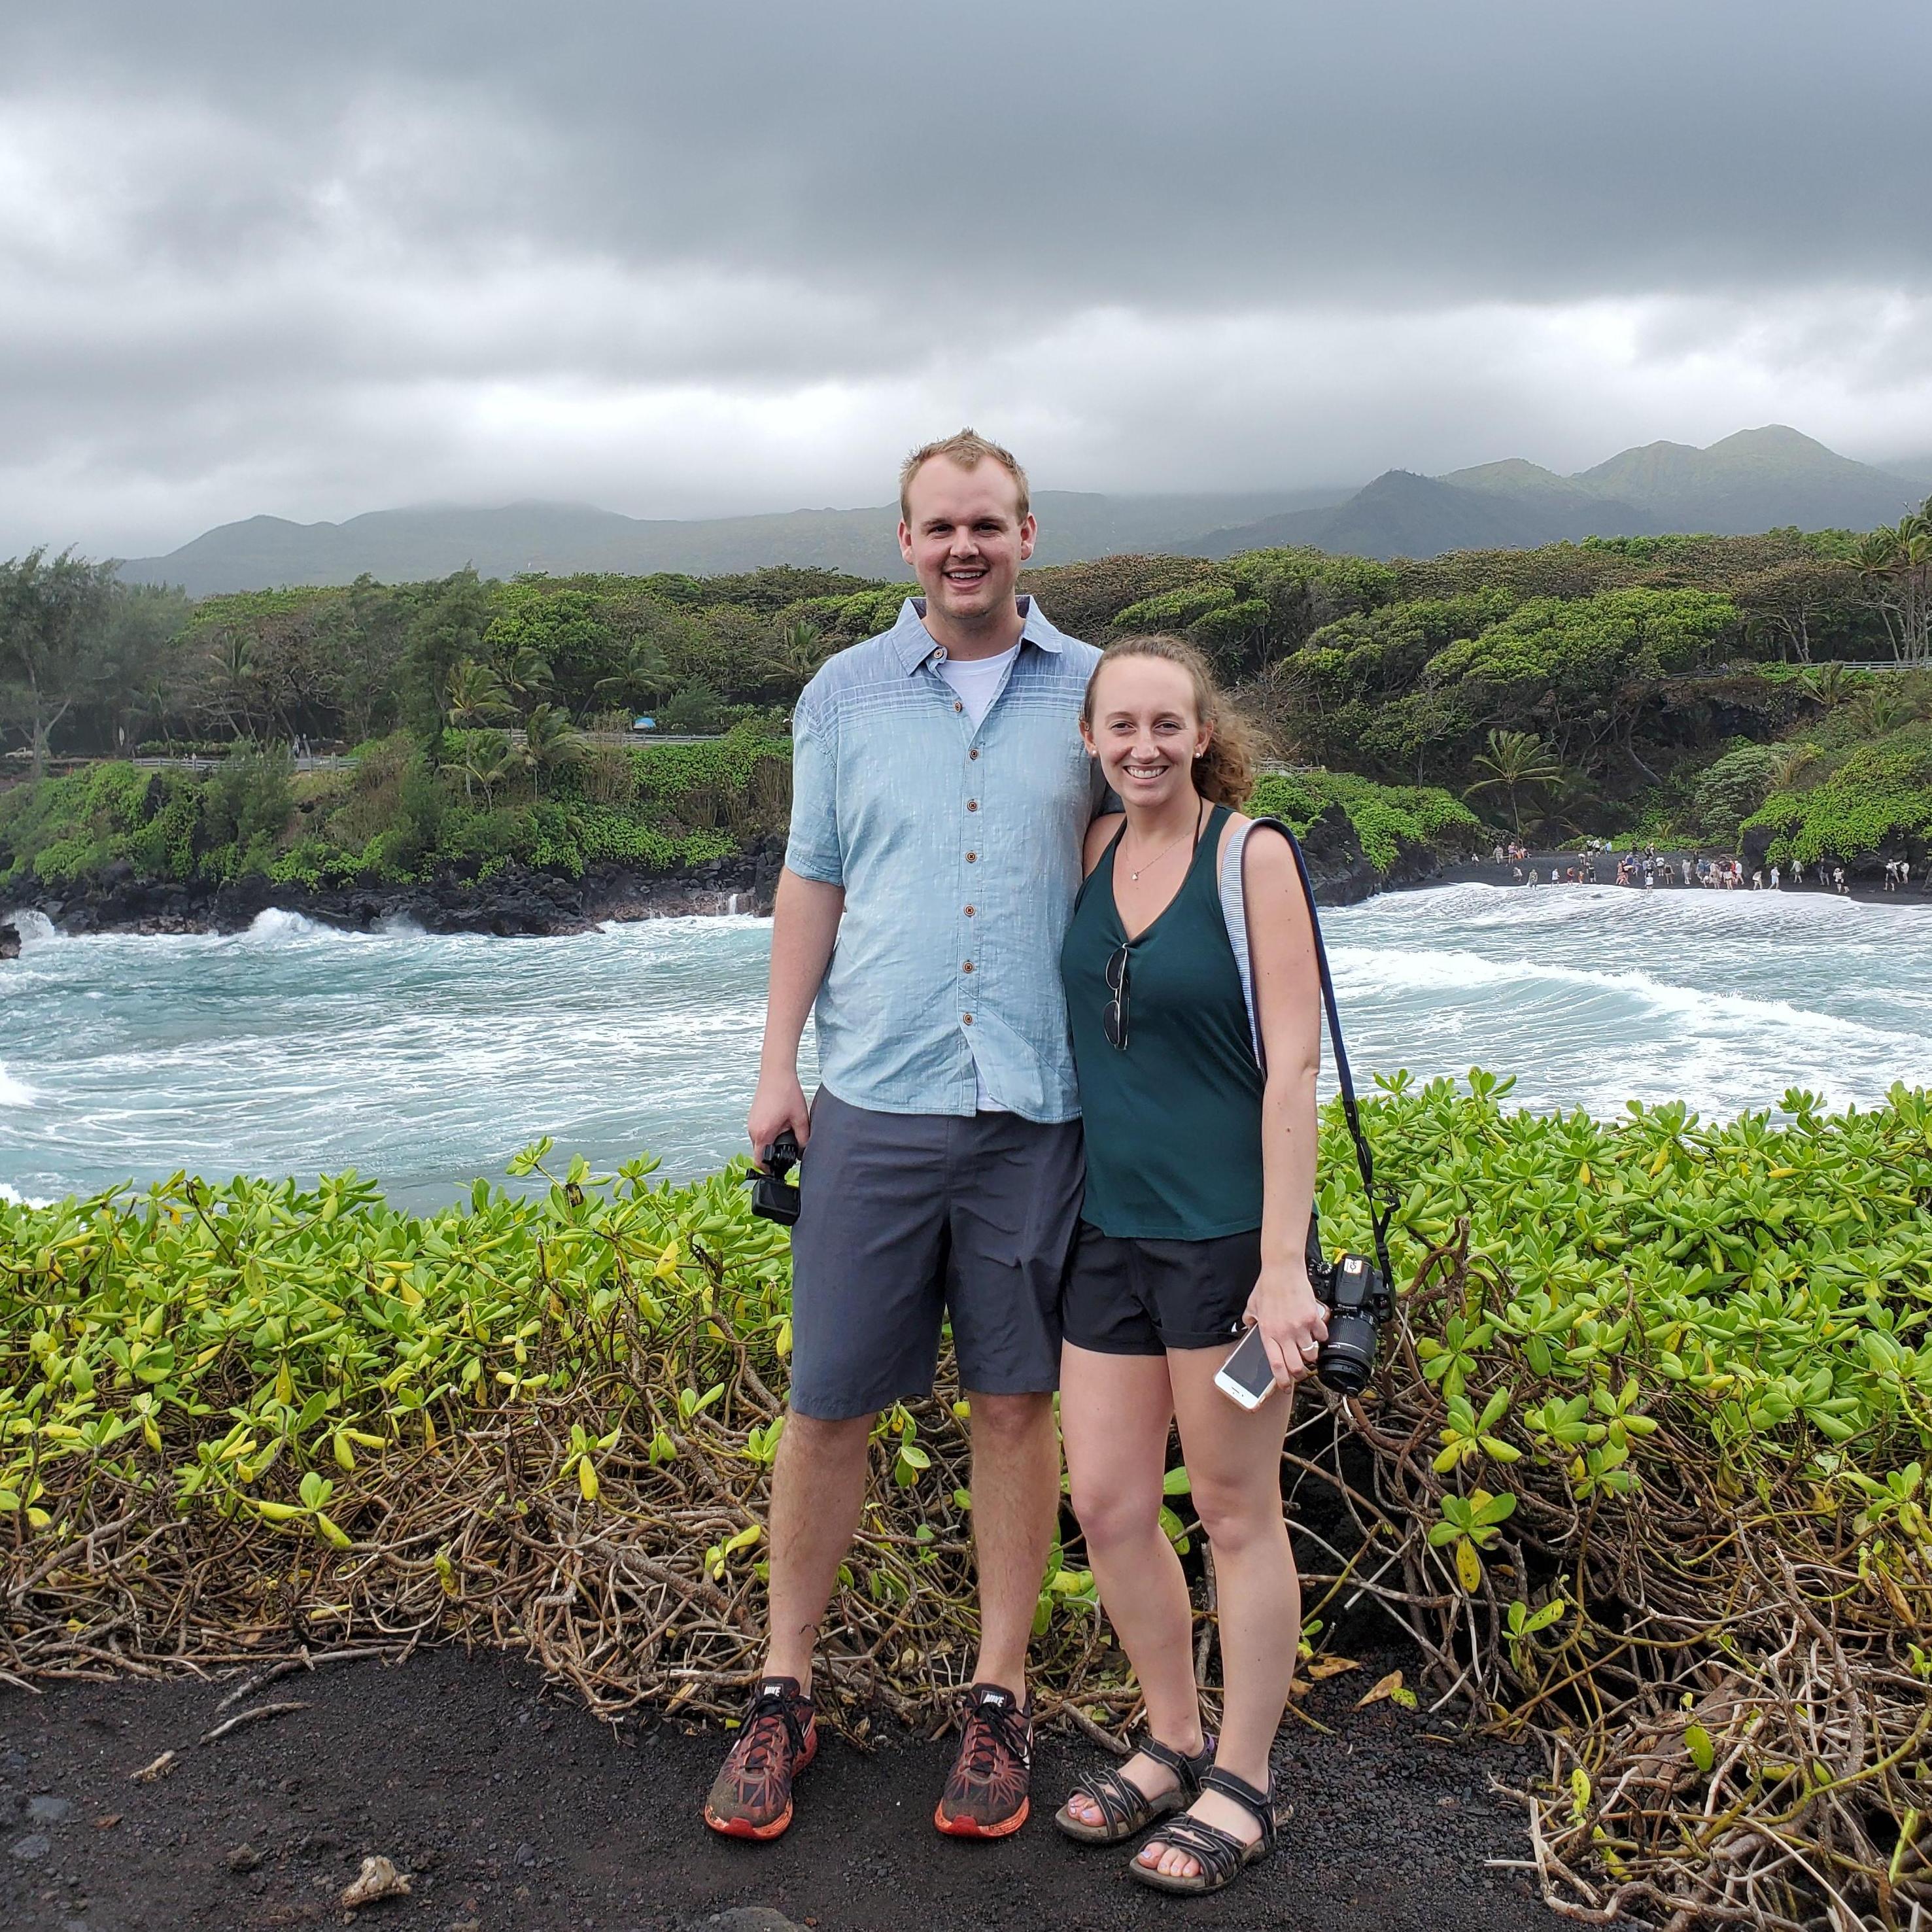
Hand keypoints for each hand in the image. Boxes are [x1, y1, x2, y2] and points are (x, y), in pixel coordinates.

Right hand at [747, 1067, 810, 1164]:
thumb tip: (804, 1152)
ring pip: (760, 1141)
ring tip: (786, 1131)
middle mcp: (753, 1129)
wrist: (776, 1073)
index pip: (759, 1161)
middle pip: (760, 1152)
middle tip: (789, 1148)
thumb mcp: (800, 1119)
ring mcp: (751, 1122)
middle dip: (773, 1154)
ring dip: (771, 1142)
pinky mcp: (753, 1116)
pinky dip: (768, 1133)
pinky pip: (759, 1132)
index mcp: (763, 1133)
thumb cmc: (786, 1092)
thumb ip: (803, 1139)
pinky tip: (780, 1123)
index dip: (768, 1169)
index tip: (778, 1170)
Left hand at [1244, 1260, 1328, 1388]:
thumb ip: (1250, 1320)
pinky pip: (1322, 1336)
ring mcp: (1301, 1326)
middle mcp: (1285, 1333)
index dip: (1282, 1381)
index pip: (1276, 1365)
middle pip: (1296, 1366)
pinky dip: (1321, 1337)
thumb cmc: (1267, 1286)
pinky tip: (1317, 1332)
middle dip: (1300, 1374)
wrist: (1282, 1269)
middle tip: (1300, 1371)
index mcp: (1268, 1333)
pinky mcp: (1313, 1317)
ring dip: (1311, 1355)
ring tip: (1307, 1349)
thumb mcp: (1252, 1306)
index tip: (1285, 1386)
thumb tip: (1248, 1327)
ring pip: (1311, 1354)